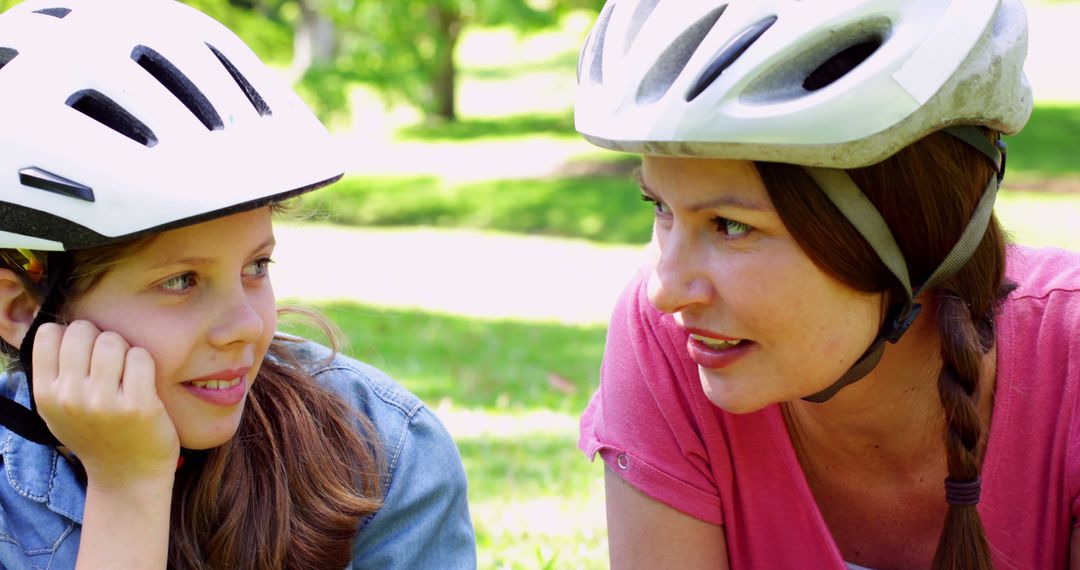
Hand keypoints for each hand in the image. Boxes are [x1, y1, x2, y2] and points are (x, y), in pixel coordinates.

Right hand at [31, 321, 179, 488]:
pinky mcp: (138, 405)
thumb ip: (55, 373)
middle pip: (83, 330)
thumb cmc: (96, 434)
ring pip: (112, 340)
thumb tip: (60, 327)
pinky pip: (140, 356)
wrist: (128, 476)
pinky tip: (143, 382)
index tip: (85, 355)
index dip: (72, 336)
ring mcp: (103, 402)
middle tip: (111, 365)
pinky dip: (145, 362)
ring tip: (126, 374)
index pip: (50, 333)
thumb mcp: (59, 410)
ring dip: (125, 350)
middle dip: (100, 339)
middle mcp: (69, 397)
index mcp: (45, 394)